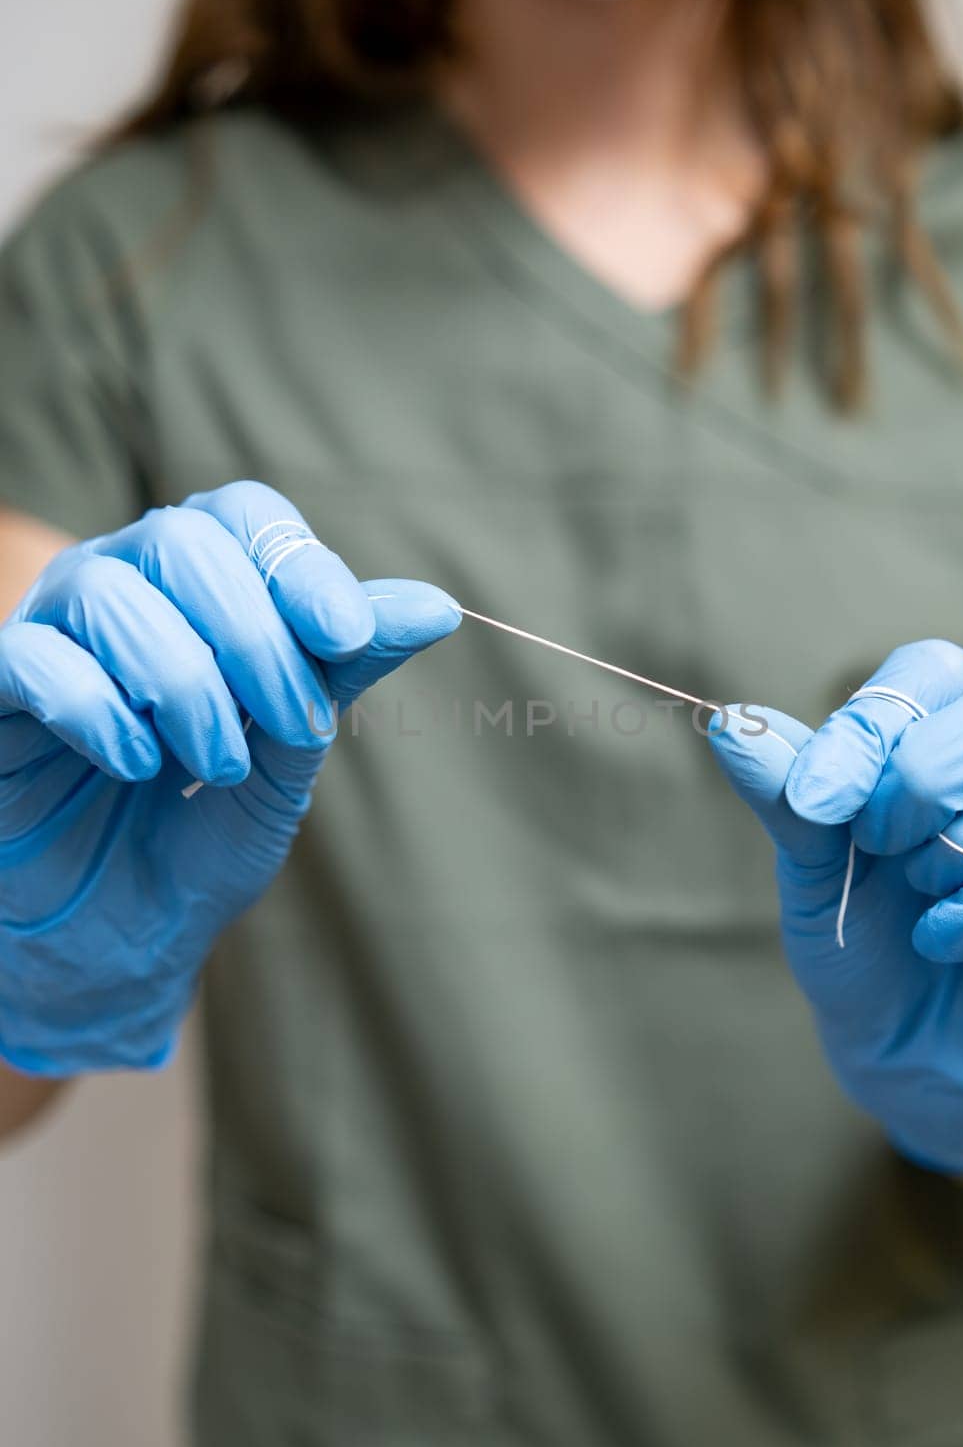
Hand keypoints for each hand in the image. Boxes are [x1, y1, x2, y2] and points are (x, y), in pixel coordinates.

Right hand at [0, 481, 459, 1074]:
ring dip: (185, 686)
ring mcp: (49, 631)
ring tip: (217, 766)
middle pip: (183, 541)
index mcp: (198, 583)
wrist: (119, 933)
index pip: (244, 513)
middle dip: (254, 637)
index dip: (299, 564)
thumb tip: (438, 606)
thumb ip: (347, 669)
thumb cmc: (202, 827)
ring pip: (110, 595)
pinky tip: (134, 765)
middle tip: (295, 727)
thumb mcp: (291, 746)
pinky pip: (34, 659)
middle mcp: (121, 584)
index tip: (348, 637)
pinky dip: (99, 710)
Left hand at [709, 640, 962, 1177]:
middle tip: (874, 842)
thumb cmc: (864, 937)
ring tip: (920, 889)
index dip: (870, 728)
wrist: (903, 1052)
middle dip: (927, 778)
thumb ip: (786, 794)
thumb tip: (730, 723)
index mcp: (960, 722)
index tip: (812, 799)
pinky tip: (945, 940)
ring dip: (962, 846)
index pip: (933, 673)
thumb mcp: (814, 866)